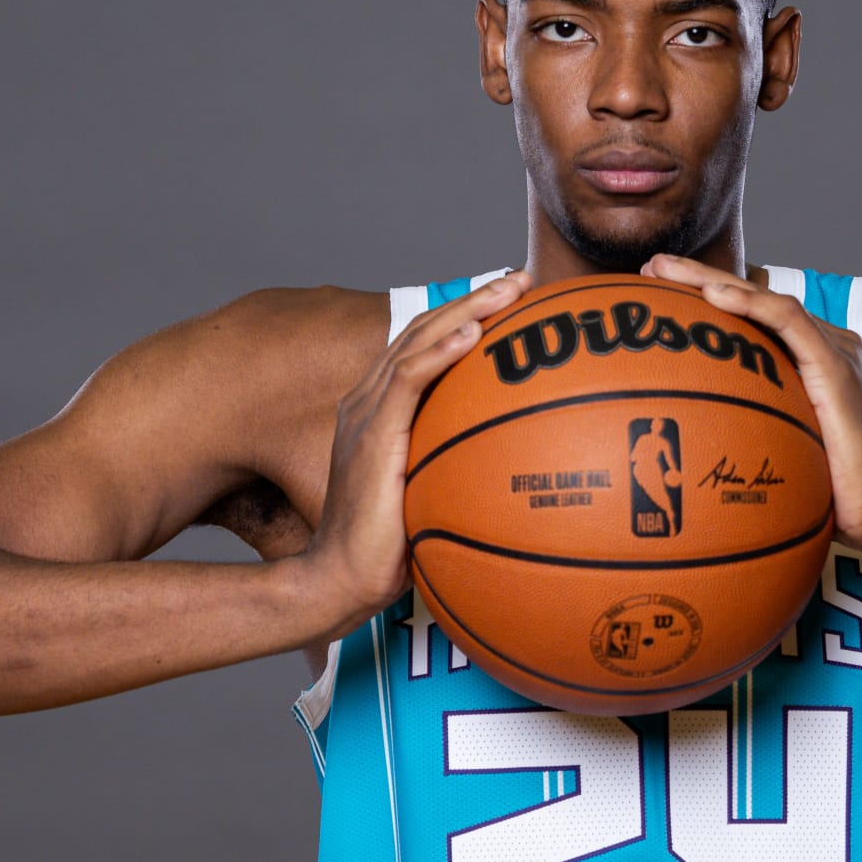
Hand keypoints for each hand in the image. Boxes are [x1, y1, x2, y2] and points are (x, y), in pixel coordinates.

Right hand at [300, 270, 532, 624]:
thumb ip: (454, 470)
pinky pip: (408, 380)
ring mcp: (366, 414)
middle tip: (520, 280)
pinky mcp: (372, 435)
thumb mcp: (430, 497)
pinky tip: (472, 334)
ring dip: (467, 310)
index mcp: (379, 411)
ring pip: (418, 342)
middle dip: (474, 299)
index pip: (424, 347)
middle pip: (424, 331)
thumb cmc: (388, 551)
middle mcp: (369, 402)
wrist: (341, 581)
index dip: (465, 316)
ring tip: (509, 290)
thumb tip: (512, 470)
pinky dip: (440, 352)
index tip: (511, 302)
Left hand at [640, 255, 861, 557]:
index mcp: (809, 365)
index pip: (751, 321)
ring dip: (711, 280)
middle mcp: (821, 349)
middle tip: (650, 268)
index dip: (704, 303)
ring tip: (664, 269)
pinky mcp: (836, 365)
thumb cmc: (834, 497)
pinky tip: (712, 294)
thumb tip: (687, 459)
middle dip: (698, 279)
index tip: (657, 298)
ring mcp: (831, 353)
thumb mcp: (780, 461)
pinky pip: (788, 321)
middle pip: (752, 302)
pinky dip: (750, 303)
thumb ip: (746, 442)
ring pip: (764, 299)